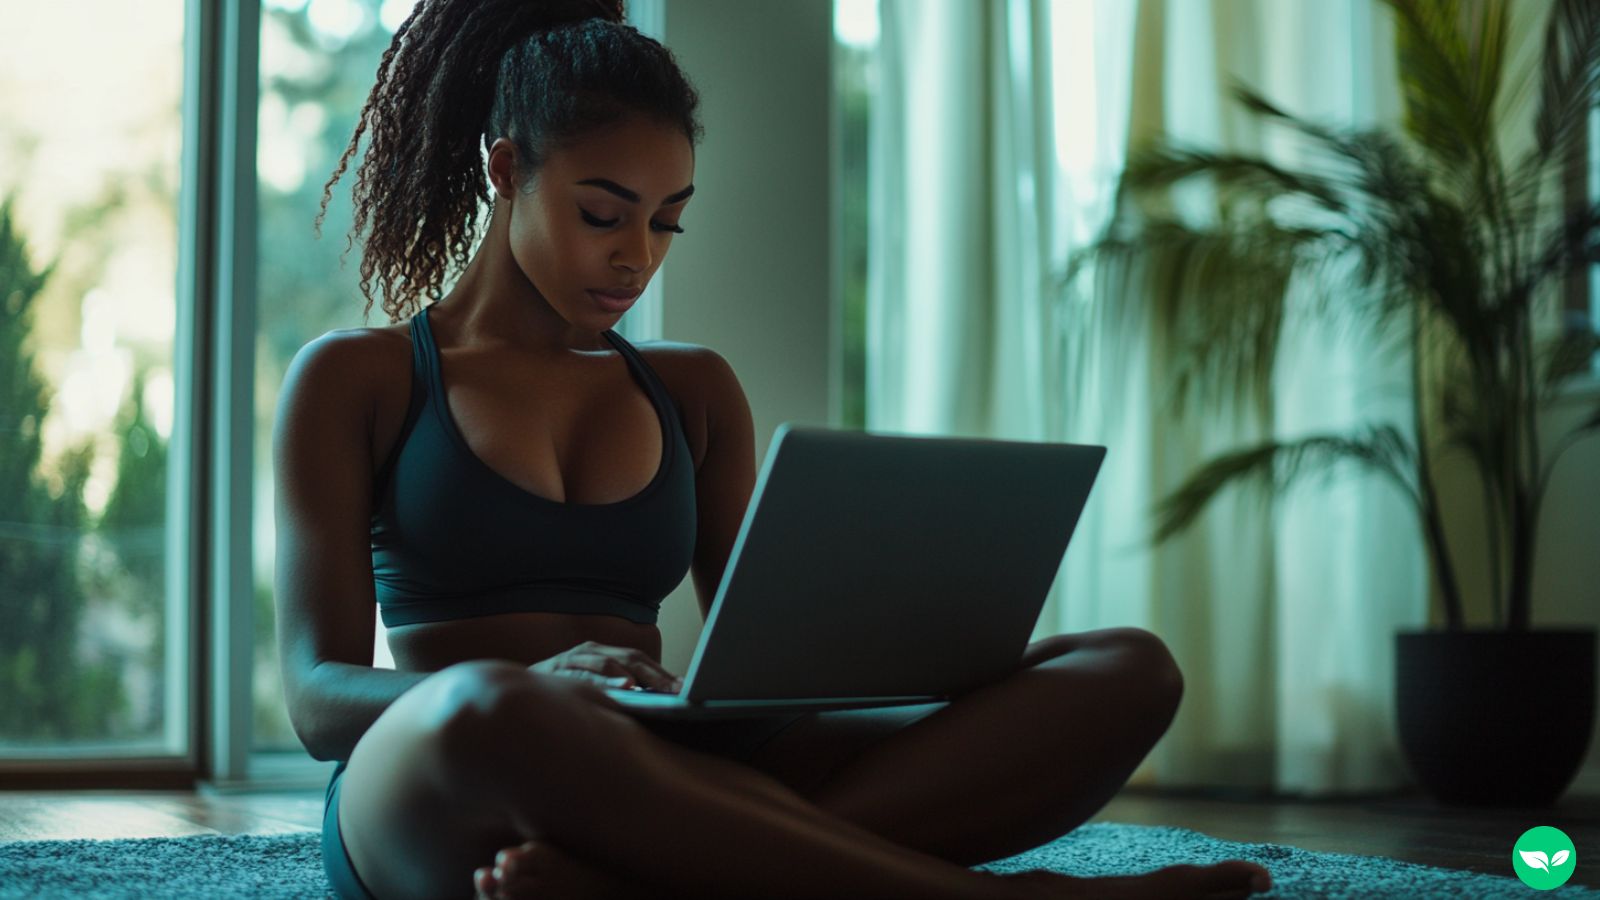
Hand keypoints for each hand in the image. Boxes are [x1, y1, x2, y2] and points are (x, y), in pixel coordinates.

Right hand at [528, 640, 683, 692]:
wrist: (520, 686)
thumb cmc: (566, 691)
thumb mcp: (596, 686)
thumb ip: (622, 690)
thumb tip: (660, 702)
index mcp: (607, 654)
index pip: (642, 661)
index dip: (664, 673)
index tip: (686, 688)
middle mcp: (593, 651)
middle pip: (630, 658)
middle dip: (655, 674)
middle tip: (676, 689)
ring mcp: (575, 657)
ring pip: (607, 663)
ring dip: (627, 674)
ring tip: (645, 687)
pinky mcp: (558, 668)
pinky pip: (582, 675)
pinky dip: (602, 681)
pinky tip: (619, 689)